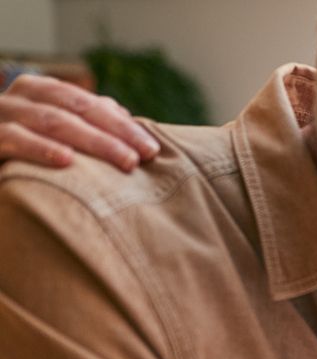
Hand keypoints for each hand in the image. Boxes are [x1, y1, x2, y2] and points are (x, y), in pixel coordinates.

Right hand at [0, 73, 158, 169]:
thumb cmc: (21, 148)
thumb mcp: (53, 132)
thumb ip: (84, 120)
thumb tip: (126, 118)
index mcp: (41, 91)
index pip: (89, 104)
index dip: (123, 125)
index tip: (153, 149)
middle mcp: (21, 97)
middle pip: (76, 109)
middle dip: (114, 133)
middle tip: (143, 156)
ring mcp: (2, 114)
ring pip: (52, 121)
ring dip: (92, 141)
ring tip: (123, 160)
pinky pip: (15, 139)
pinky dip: (41, 148)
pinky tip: (66, 159)